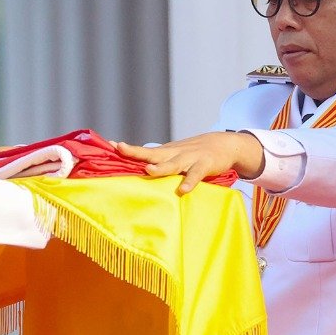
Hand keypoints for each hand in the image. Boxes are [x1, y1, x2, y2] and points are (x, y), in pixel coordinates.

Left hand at [112, 132, 264, 193]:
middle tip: (121, 148)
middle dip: (136, 152)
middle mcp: (175, 153)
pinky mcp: (205, 165)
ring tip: (149, 171)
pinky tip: (183, 190)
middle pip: (153, 153)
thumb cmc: (194, 154)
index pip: (144, 150)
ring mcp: (190, 158)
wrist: (224, 144)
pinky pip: (196, 174)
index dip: (128, 149)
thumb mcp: (175, 155)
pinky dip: (189, 181)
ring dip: (161, 167)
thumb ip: (159, 162)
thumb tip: (137, 171)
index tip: (111, 145)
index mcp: (166, 152)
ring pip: (173, 164)